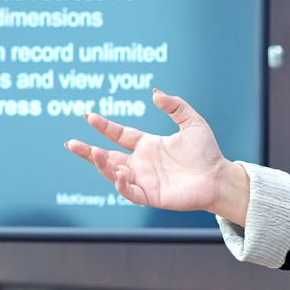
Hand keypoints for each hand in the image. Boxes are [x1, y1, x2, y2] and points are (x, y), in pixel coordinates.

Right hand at [64, 89, 250, 222]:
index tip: (88, 115)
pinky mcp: (150, 196)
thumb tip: (154, 93)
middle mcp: (142, 163)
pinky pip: (129, 192)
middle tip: (70, 143)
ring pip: (113, 174)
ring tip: (93, 152)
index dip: (103, 126)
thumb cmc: (207, 152)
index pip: (119, 135)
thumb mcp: (192, 122)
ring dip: (101, 165)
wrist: (219, 177)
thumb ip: (174, 106)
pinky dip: (121, 184)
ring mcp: (144, 180)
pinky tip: (120, 172)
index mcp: (148, 145)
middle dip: (87, 151)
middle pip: (107, 157)